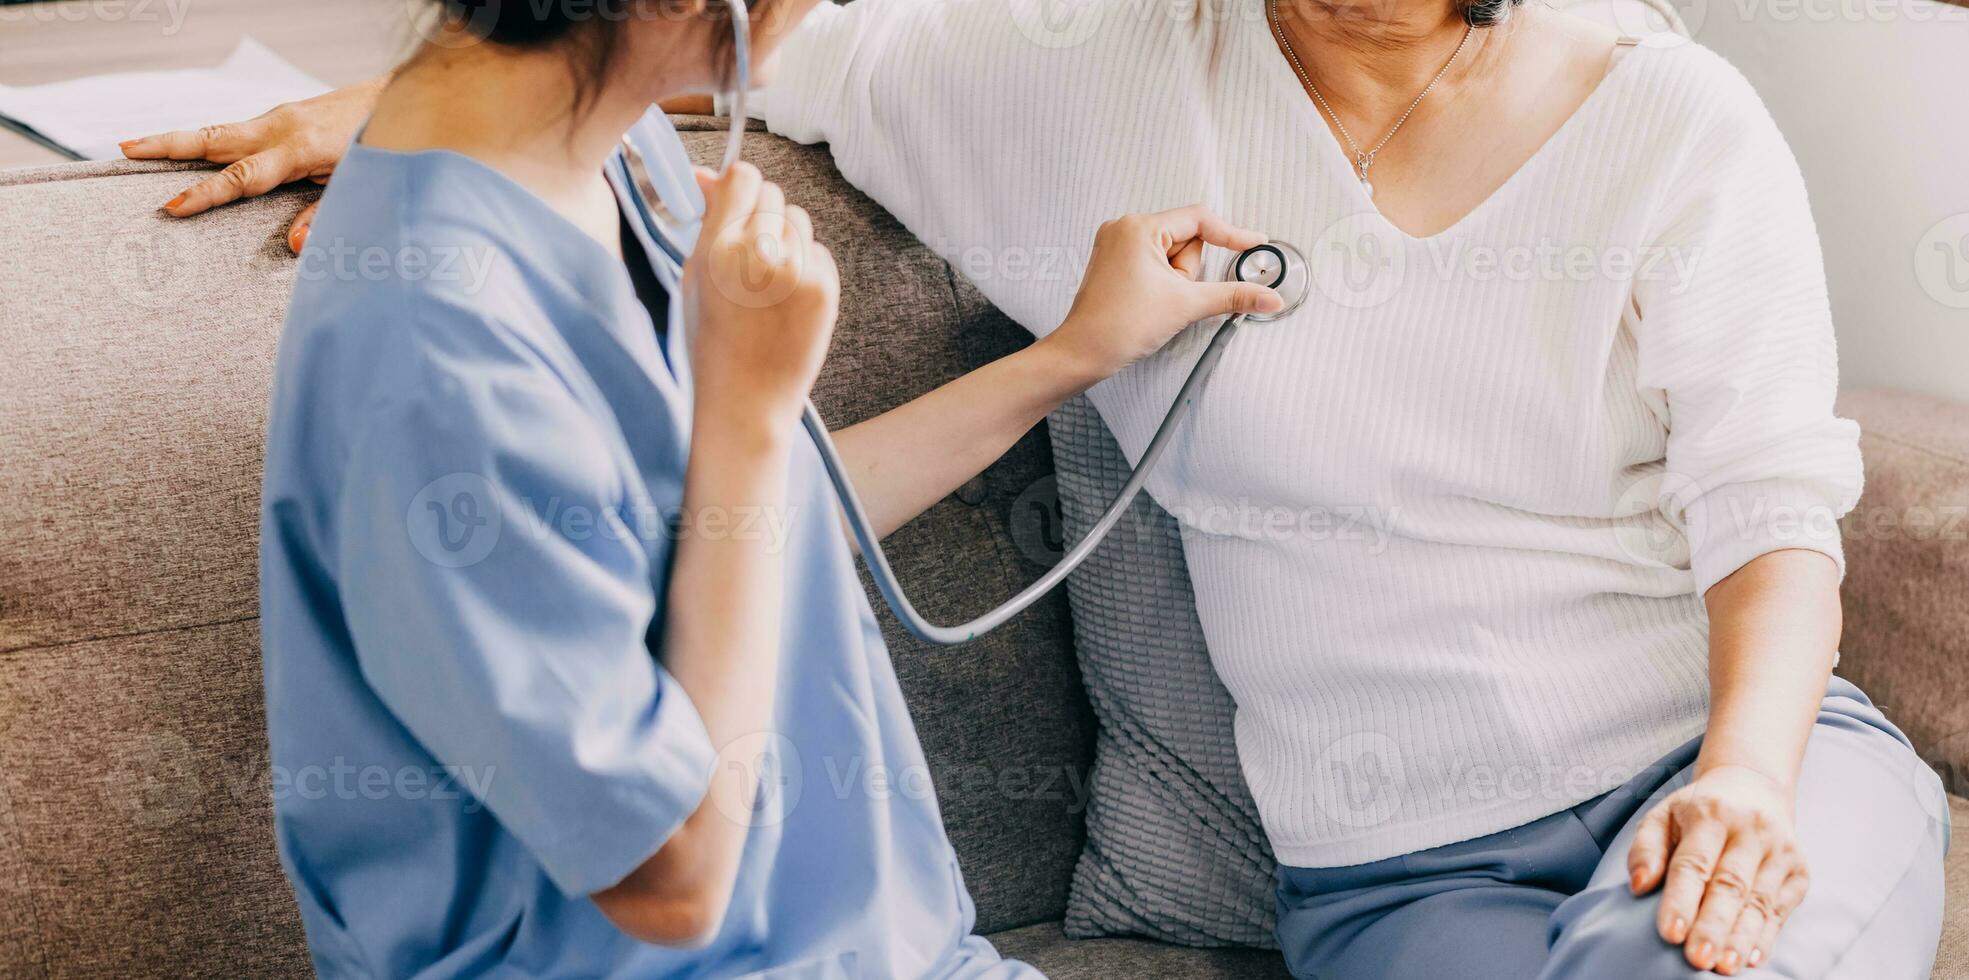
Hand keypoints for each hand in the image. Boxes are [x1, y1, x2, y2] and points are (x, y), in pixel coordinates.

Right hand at [120, 75, 386, 252]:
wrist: (391, 100)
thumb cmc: (377, 144)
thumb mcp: (357, 184)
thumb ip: (325, 215)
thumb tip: (296, 246)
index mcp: (299, 150)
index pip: (242, 178)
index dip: (206, 194)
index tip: (173, 208)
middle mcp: (280, 129)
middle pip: (213, 140)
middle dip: (167, 146)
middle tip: (125, 151)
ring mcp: (277, 119)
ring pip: (218, 131)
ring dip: (177, 139)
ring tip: (136, 147)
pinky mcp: (279, 117)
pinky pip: (234, 131)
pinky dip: (206, 139)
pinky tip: (187, 149)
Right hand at [683, 163, 838, 437]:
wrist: (746, 401)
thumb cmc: (710, 341)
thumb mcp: (694, 278)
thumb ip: (707, 222)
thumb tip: (709, 175)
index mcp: (717, 249)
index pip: (742, 177)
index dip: (737, 186)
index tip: (734, 201)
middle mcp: (759, 254)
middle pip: (771, 193)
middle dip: (758, 212)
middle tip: (748, 250)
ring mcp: (798, 272)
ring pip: (797, 219)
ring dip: (783, 237)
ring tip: (766, 279)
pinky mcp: (825, 289)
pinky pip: (817, 251)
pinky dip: (804, 265)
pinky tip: (786, 299)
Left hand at [1042, 205, 1283, 381]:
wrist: (1083, 353)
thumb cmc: (1118, 326)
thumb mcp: (1186, 305)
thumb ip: (1233, 295)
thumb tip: (1267, 296)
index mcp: (1139, 227)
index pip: (1199, 220)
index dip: (1231, 234)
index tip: (1255, 245)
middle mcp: (1124, 228)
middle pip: (1185, 240)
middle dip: (1188, 272)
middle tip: (1171, 295)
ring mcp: (1116, 245)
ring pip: (1170, 255)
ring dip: (1175, 280)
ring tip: (1155, 302)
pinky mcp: (1114, 262)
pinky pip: (1154, 264)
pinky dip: (1162, 282)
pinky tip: (1149, 302)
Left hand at [1628, 765, 1810, 974]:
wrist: (1754, 786)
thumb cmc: (1698, 809)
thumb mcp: (1663, 815)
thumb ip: (1645, 848)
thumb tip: (1639, 886)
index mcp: (1711, 814)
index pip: (1694, 862)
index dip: (1681, 899)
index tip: (1670, 934)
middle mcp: (1751, 831)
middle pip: (1730, 885)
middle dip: (1713, 925)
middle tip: (1696, 959)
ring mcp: (1780, 851)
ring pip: (1759, 901)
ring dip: (1741, 938)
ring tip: (1724, 966)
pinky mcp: (1799, 871)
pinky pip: (1782, 909)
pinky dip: (1767, 936)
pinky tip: (1751, 958)